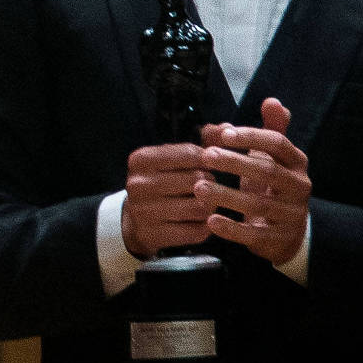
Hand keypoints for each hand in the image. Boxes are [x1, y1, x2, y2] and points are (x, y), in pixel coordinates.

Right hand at [122, 141, 211, 257]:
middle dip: (210, 184)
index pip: (190, 153)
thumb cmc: (162, 182)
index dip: (208, 160)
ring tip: (206, 204)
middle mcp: (138, 184)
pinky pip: (196, 231)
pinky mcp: (154, 234)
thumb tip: (228, 128)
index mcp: (142, 159)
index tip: (209, 166)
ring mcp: (144, 211)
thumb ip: (202, 141)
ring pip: (200, 207)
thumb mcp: (173, 159)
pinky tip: (198, 222)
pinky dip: (204, 227)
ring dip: (210, 207)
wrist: (135, 220)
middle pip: (197, 180)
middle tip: (208, 187)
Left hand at [198, 98, 311, 264]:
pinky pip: (254, 234)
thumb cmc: (271, 186)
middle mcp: (299, 187)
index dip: (251, 137)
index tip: (223, 133)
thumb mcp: (271, 157)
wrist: (288, 232)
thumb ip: (264, 131)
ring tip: (199, 187)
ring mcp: (291, 215)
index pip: (278, 144)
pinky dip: (231, 228)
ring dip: (226, 195)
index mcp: (296, 162)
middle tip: (206, 156)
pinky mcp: (278, 239)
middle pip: (267, 171)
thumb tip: (271, 100)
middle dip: (235, 162)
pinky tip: (210, 220)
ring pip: (258, 204)